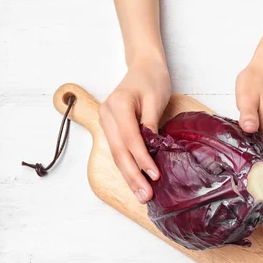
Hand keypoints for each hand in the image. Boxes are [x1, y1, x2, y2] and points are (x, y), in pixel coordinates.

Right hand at [99, 58, 170, 203]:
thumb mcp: (156, 99)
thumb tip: (151, 148)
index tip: (155, 176)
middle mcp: (107, 115)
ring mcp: (107, 122)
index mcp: (119, 105)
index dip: (142, 159)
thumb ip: (151, 123)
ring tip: (141, 195)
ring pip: (117, 155)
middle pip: (119, 151)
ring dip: (129, 176)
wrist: (144, 67)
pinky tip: (136, 181)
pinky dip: (128, 167)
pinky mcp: (112, 128)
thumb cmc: (152, 80)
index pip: (131, 139)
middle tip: (145, 195)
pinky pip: (119, 151)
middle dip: (132, 176)